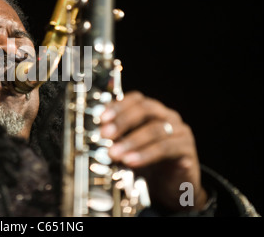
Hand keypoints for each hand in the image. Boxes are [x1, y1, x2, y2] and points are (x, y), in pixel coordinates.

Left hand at [100, 91, 207, 211]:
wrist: (173, 188)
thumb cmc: (150, 164)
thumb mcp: (129, 148)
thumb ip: (118, 137)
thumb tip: (99, 132)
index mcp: (154, 112)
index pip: (137, 99)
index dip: (119, 106)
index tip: (102, 118)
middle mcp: (168, 117)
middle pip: (146, 109)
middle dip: (123, 121)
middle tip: (105, 134)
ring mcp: (180, 131)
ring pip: (155, 130)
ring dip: (131, 141)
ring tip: (114, 153)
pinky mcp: (187, 150)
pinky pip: (166, 148)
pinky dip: (146, 154)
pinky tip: (131, 161)